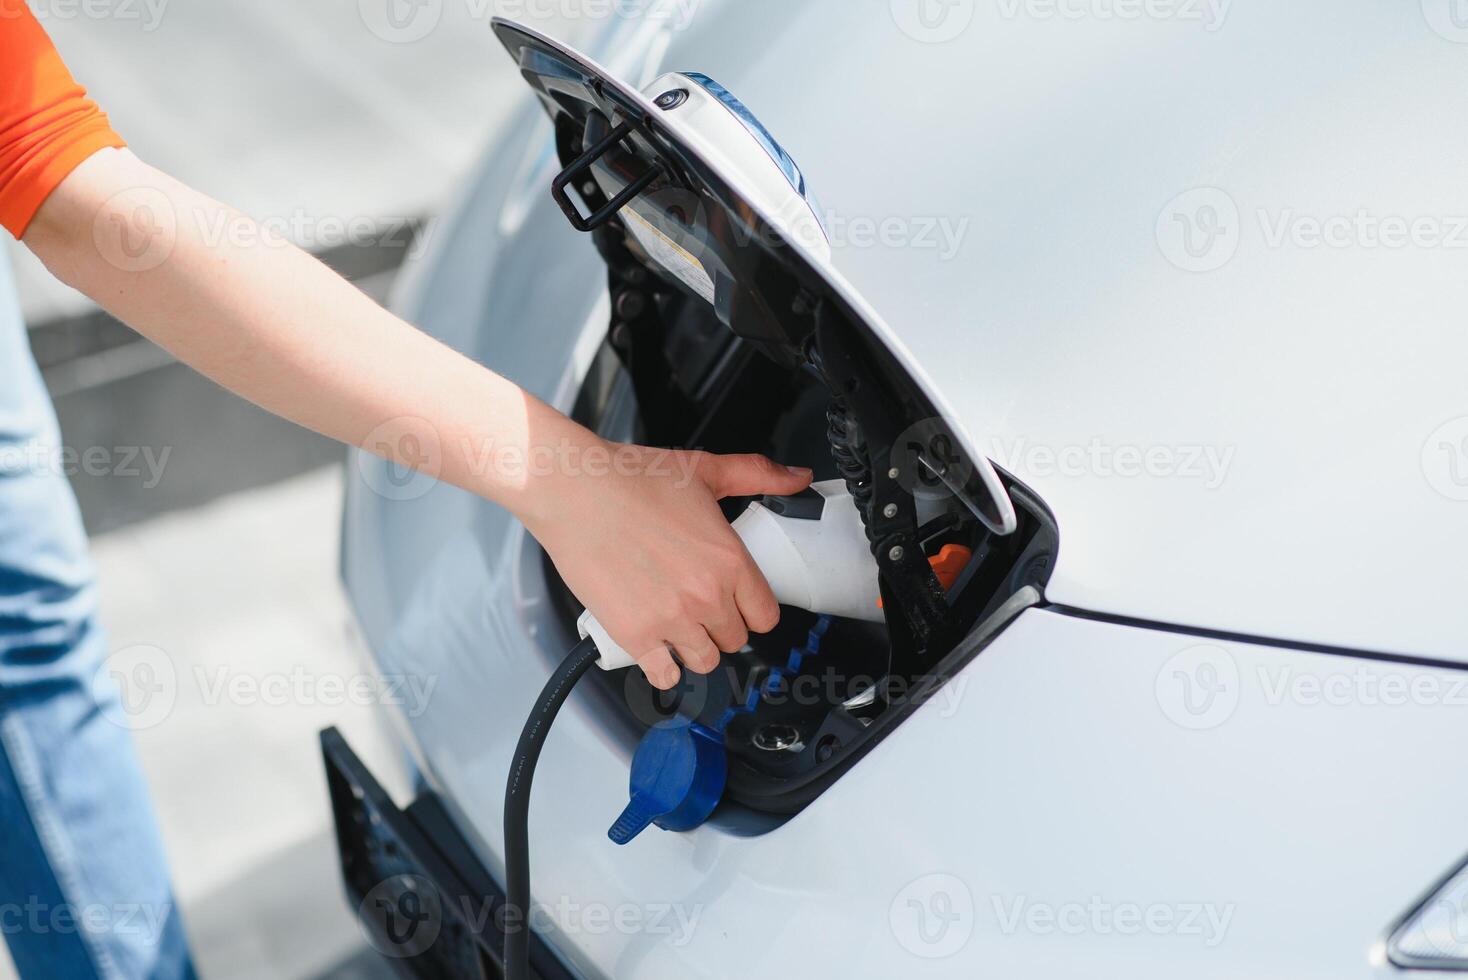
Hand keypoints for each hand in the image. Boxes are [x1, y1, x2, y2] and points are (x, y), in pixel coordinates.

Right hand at [522, 438, 813, 689]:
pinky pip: (665, 675)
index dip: (752, 610)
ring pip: (705, 661)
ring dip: (694, 648)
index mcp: (730, 560)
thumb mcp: (704, 469)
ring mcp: (672, 619)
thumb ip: (756, 474)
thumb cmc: (631, 478)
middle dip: (721, 626)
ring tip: (678, 627)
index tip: (737, 603)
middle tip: (700, 607)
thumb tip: (797, 477)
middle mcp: (707, 595)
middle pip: (735, 640)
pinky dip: (662, 668)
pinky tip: (656, 650)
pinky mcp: (635, 634)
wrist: (574, 491)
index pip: (765, 615)